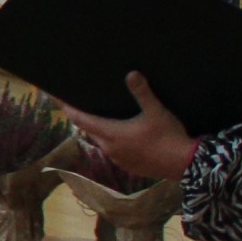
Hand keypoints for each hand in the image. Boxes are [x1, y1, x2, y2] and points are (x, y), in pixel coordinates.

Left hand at [63, 69, 199, 181]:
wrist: (184, 164)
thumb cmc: (168, 136)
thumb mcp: (156, 111)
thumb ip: (142, 92)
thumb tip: (131, 73)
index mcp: (111, 133)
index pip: (81, 120)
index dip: (68, 109)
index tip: (57, 99)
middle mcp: (109, 148)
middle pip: (90, 131)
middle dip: (84, 119)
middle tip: (80, 106)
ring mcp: (118, 159)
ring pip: (102, 142)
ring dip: (99, 131)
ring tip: (103, 119)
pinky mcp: (129, 166)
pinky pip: (114, 152)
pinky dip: (113, 142)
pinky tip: (123, 137)